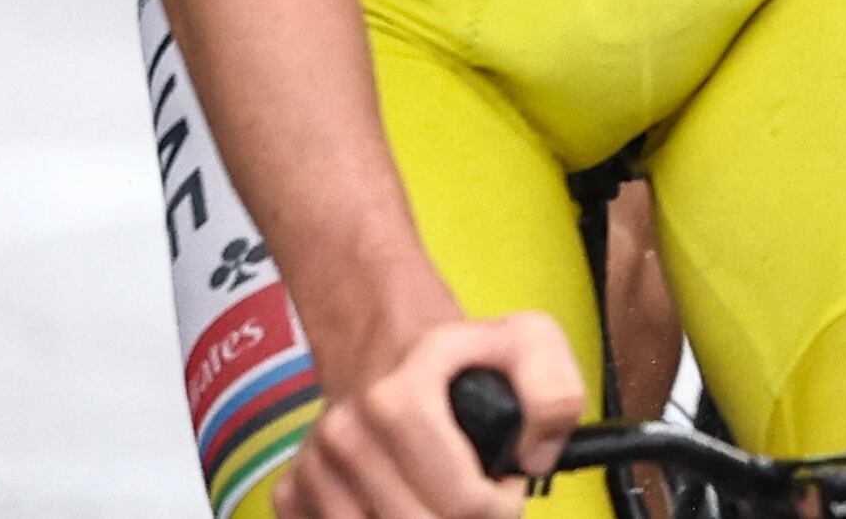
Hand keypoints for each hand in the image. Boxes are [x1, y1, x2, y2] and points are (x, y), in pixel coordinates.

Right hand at [274, 312, 583, 518]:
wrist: (386, 344)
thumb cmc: (462, 357)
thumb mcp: (528, 344)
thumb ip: (554, 393)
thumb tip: (533, 457)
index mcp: (400, 398)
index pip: (463, 506)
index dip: (499, 507)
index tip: (504, 487)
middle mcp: (345, 433)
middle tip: (476, 497)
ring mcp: (313, 467)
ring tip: (441, 495)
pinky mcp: (291, 495)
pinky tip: (400, 502)